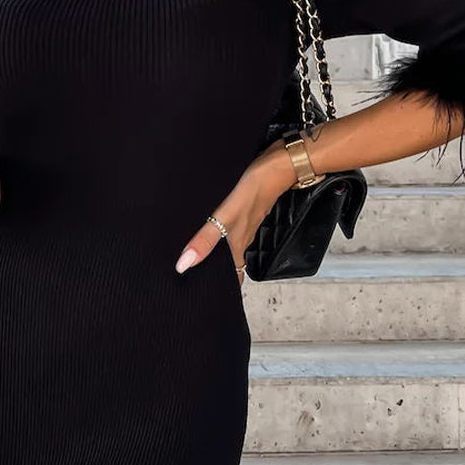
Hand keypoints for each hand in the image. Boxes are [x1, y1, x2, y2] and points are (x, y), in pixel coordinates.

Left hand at [175, 140, 296, 282]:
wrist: (280, 165)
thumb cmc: (255, 191)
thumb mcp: (226, 218)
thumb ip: (206, 240)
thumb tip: (184, 265)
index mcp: (237, 246)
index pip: (232, 277)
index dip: (222, 289)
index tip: (208, 299)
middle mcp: (242, 238)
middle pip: (230, 264)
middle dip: (216, 273)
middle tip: (197, 281)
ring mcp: (245, 224)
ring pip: (231, 247)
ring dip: (218, 255)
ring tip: (199, 260)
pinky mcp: (245, 210)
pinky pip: (232, 230)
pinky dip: (221, 236)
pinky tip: (211, 230)